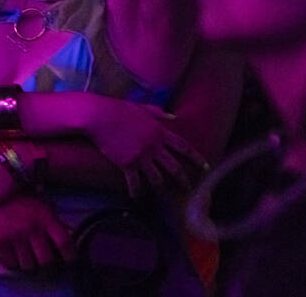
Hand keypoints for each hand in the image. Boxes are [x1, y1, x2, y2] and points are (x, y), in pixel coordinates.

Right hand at [0, 196, 74, 271]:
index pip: (65, 243)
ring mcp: (15, 236)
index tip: (69, 261)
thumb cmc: (22, 198)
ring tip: (28, 258)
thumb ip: (54, 221)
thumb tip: (68, 236)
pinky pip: (10, 263)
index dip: (70, 256)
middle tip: (45, 264)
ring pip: (28, 266)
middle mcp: (33, 229)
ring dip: (29, 265)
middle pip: (47, 262)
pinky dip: (13, 263)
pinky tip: (13, 255)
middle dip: (47, 266)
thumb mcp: (42, 205)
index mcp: (46, 218)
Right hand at [87, 101, 206, 194]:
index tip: (205, 167)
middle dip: (183, 180)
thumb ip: (160, 113)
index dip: (196, 158)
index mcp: (160, 132)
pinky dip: (136, 191)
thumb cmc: (119, 109)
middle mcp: (154, 146)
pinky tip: (136, 197)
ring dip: (160, 187)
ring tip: (161, 193)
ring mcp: (141, 156)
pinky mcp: (127, 164)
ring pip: (157, 178)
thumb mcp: (142, 108)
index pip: (184, 147)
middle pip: (174, 167)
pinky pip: (135, 182)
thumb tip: (174, 117)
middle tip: (188, 189)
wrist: (99, 116)